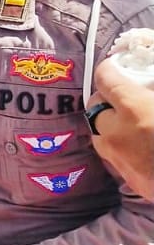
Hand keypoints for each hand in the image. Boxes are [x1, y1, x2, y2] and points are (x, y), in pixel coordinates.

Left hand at [91, 58, 153, 199]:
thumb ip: (153, 90)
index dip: (110, 69)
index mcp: (134, 109)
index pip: (106, 79)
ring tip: (130, 120)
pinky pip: (113, 155)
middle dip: (107, 97)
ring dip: (109, 122)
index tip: (116, 65)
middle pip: (95, 106)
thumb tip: (148, 87)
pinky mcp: (127, 179)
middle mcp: (117, 133)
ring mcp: (119, 158)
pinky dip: (120, 145)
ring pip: (99, 132)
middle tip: (125, 93)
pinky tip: (141, 144)